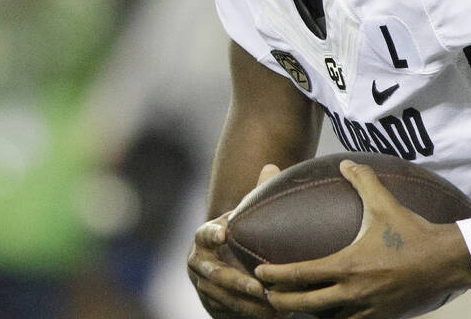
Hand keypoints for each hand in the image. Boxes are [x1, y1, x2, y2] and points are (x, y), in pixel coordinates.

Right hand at [188, 164, 281, 317]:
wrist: (226, 262)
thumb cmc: (240, 232)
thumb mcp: (246, 215)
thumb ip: (256, 194)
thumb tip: (272, 167)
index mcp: (205, 235)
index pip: (204, 233)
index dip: (212, 234)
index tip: (224, 233)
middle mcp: (198, 261)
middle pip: (215, 274)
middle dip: (237, 282)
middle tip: (259, 288)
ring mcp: (201, 284)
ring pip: (221, 296)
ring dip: (245, 303)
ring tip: (271, 304)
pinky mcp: (210, 304)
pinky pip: (227, 311)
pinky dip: (247, 313)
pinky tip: (269, 314)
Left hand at [255, 159, 470, 318]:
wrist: (445, 262)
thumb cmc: (413, 233)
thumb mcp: (385, 203)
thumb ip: (363, 180)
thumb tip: (346, 162)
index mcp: (349, 266)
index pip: (302, 275)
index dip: (277, 275)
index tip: (260, 272)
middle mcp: (353, 292)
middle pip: (306, 306)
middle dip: (281, 302)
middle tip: (265, 294)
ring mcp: (367, 309)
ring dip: (307, 314)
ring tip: (292, 306)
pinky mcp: (380, 317)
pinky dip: (334, 318)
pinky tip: (328, 312)